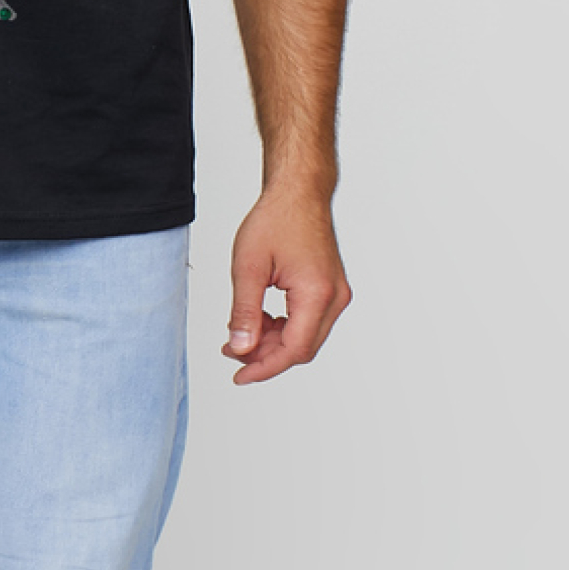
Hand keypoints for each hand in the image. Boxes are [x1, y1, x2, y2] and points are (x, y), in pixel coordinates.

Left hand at [223, 187, 350, 384]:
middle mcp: (334, 298)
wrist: (299, 192)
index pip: (293, 349)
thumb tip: (240, 349)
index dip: (264, 368)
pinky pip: (308, 322)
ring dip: (273, 343)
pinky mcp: (330, 290)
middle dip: (265, 356)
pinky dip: (283, 328)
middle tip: (232, 350)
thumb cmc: (276, 220)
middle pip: (301, 349)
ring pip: (305, 338)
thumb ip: (244, 313)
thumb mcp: (248, 267)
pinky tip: (260, 321)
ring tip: (241, 334)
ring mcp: (336, 294)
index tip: (239, 376)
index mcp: (317, 294)